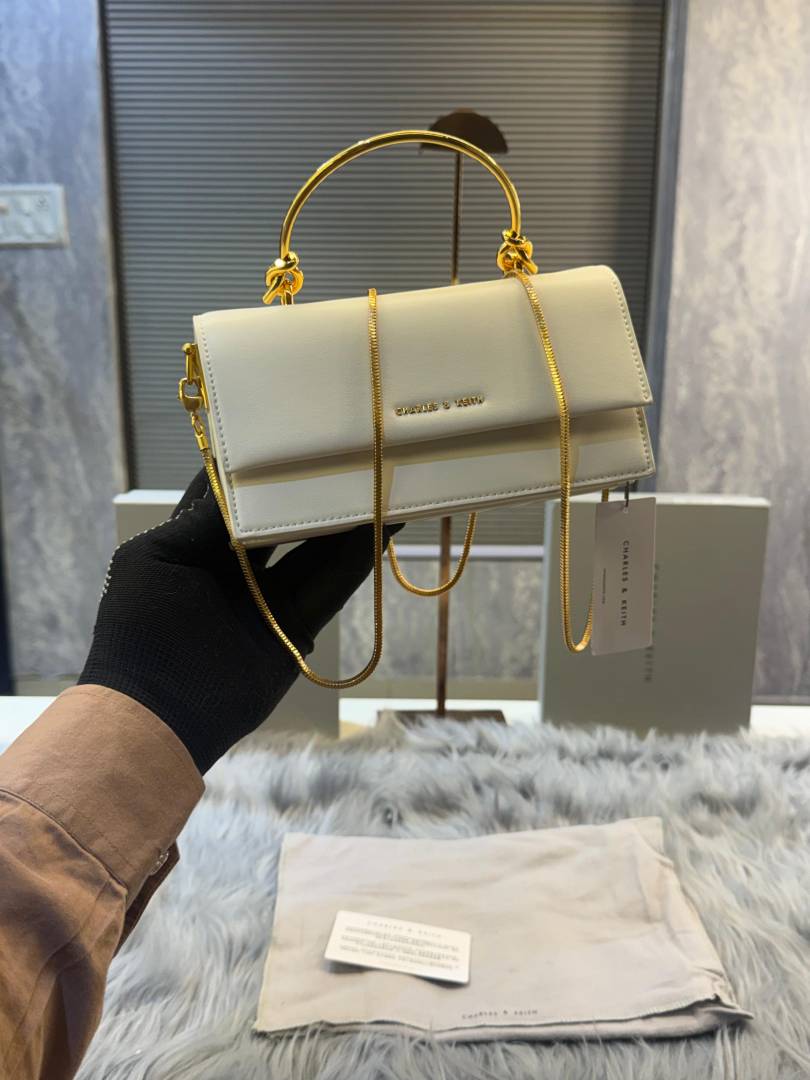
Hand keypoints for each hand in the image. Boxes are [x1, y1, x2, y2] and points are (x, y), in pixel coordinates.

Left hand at [79, 470, 399, 773]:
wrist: (158, 713)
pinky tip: (383, 527)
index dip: (259, 464)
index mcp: (192, 543)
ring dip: (346, 519)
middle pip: (282, 517)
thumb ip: (206, 520)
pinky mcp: (295, 627)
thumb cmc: (142, 628)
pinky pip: (332, 586)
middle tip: (347, 453)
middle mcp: (234, 566)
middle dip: (311, 489)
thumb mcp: (162, 558)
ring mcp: (267, 598)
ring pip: (315, 549)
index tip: (290, 428)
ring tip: (379, 482)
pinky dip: (359, 559)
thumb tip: (249, 478)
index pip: (231, 492)